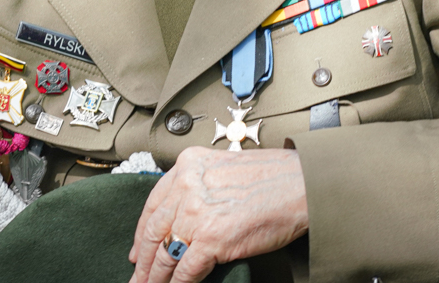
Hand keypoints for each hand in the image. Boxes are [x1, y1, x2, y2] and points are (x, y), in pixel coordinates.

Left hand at [128, 147, 307, 282]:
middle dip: (142, 260)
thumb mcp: (223, 168)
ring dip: (155, 277)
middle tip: (136, 278)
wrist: (303, 185)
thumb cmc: (273, 177)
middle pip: (153, 230)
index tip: (136, 250)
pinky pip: (186, 270)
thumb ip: (199, 187)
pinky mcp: (212, 239)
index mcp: (187, 166)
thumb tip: (183, 220)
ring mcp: (197, 213)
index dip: (141, 232)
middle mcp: (186, 186)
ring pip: (165, 254)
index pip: (153, 204)